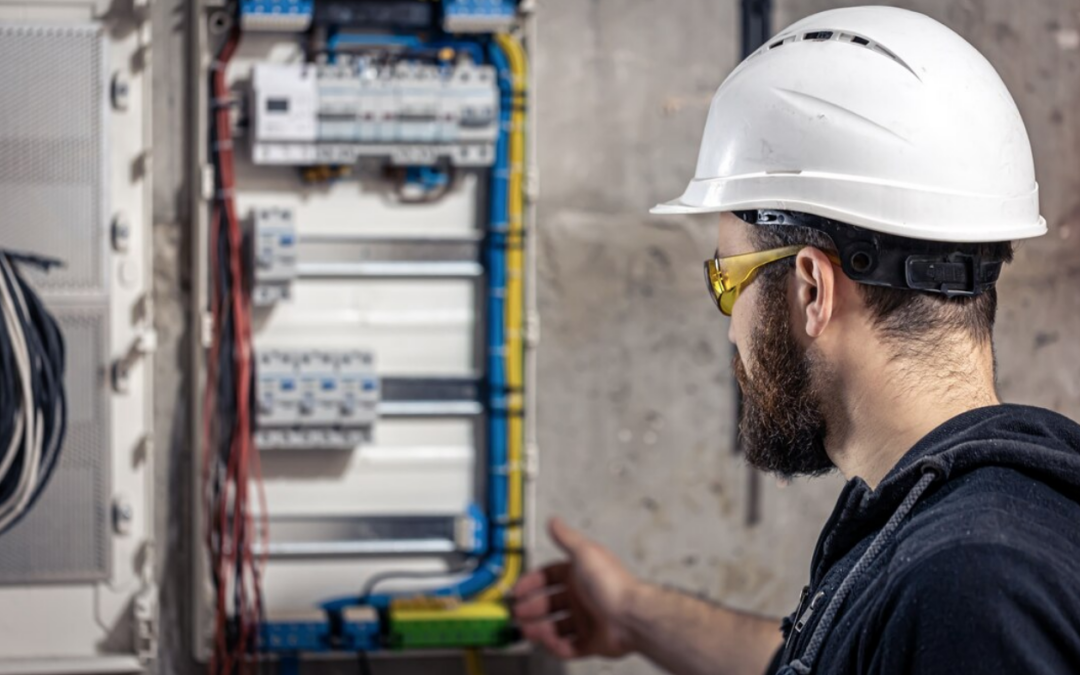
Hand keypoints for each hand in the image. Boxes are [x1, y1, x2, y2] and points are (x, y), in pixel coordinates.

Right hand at [511, 517, 638, 658]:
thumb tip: (554, 521)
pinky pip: (568, 647)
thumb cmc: (611, 583)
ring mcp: (586, 621)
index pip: (549, 577)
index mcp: (579, 575)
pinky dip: (556, 647)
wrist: (630, 616)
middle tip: (517, 613)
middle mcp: (582, 597)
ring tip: (528, 630)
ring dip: (539, 629)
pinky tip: (548, 641)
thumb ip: (566, 538)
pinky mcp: (591, 642)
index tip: (517, 590)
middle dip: (531, 608)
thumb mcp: (584, 553)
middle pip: (549, 603)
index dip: (532, 582)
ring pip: (555, 626)